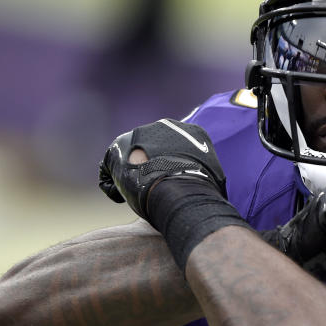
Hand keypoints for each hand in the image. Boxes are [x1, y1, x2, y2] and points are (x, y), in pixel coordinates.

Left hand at [99, 119, 248, 269]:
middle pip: (151, 148)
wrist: (181, 191)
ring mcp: (139, 134)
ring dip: (132, 177)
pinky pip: (110, 169)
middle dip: (149, 168)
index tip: (170, 183)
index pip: (174, 147)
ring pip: (130, 158)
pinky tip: (125, 199)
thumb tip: (215, 186)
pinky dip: (115, 187)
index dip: (170, 167)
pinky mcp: (116, 148)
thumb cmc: (203, 189)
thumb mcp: (214, 176)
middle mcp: (163, 126)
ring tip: (138, 198)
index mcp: (189, 131)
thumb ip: (206, 172)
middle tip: (152, 191)